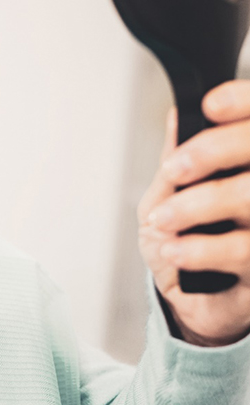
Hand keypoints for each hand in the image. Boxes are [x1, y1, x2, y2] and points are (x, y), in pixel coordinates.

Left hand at [138, 80, 249, 345]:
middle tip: (175, 171)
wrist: (185, 301)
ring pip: (249, 199)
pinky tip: (176, 249)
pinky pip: (244, 252)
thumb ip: (176, 158)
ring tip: (164, 221)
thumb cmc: (181, 240)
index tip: (209, 105)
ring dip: (198, 206)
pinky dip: (202, 249)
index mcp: (245, 167)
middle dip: (213, 150)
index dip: (241, 103)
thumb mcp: (167, 195)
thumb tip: (178, 117)